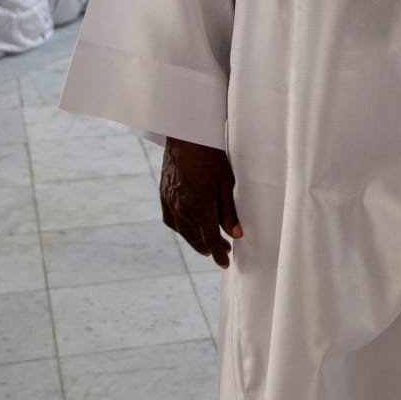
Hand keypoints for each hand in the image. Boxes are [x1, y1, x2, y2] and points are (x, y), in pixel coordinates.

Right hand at [160, 137, 241, 268]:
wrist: (186, 135)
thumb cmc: (211, 155)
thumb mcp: (226, 183)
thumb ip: (229, 211)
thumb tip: (236, 235)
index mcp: (199, 206)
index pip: (209, 239)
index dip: (218, 254)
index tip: (225, 264)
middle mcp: (182, 207)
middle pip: (196, 237)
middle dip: (210, 247)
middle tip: (223, 250)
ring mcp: (170, 202)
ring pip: (182, 230)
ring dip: (195, 239)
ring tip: (207, 243)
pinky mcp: (163, 194)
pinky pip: (171, 220)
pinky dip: (180, 228)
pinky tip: (188, 229)